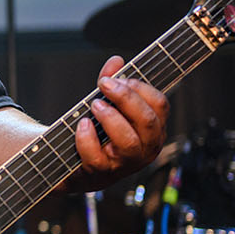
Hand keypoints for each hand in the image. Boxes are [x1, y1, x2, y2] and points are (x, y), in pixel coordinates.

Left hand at [71, 55, 168, 188]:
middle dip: (126, 98)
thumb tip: (116, 60)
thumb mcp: (107, 105)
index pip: (160, 105)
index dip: (141, 87)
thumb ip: (112, 82)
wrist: (74, 165)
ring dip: (110, 118)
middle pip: (147, 120)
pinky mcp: (101, 173)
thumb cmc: (98, 133)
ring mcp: (125, 164)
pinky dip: (87, 138)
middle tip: (105, 85)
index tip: (121, 77)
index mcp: (153, 129)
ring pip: (128, 141)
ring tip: (94, 105)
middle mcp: (145, 148)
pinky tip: (81, 125)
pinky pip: (97, 157)